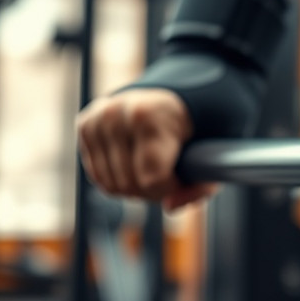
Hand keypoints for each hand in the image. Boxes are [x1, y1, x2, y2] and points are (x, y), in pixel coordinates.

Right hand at [76, 88, 215, 210]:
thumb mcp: (213, 150)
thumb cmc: (196, 124)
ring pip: (111, 185)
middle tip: (168, 176)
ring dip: (134, 188)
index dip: (169, 189)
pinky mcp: (85, 124)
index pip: (152, 178)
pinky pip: (98, 176)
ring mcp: (97, 119)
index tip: (180, 180)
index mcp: (149, 116)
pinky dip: (117, 178)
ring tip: (153, 169)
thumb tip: (169, 206)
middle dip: (152, 191)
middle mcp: (116, 114)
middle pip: (130, 185)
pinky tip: (134, 162)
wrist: (170, 93)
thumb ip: (200, 184)